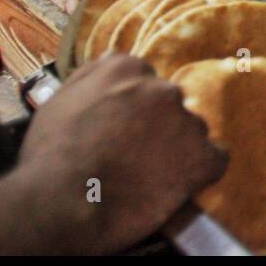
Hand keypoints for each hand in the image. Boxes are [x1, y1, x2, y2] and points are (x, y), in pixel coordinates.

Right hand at [17, 54, 226, 253]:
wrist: (64, 202)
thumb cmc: (51, 158)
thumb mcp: (58, 102)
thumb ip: (91, 78)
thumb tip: (111, 63)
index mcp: (126, 69)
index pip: (143, 80)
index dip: (133, 109)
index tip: (124, 128)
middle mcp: (162, 88)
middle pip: (169, 104)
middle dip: (156, 127)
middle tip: (134, 155)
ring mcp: (186, 121)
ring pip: (191, 132)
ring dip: (176, 150)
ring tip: (147, 176)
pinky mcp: (202, 156)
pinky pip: (214, 160)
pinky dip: (200, 172)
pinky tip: (177, 185)